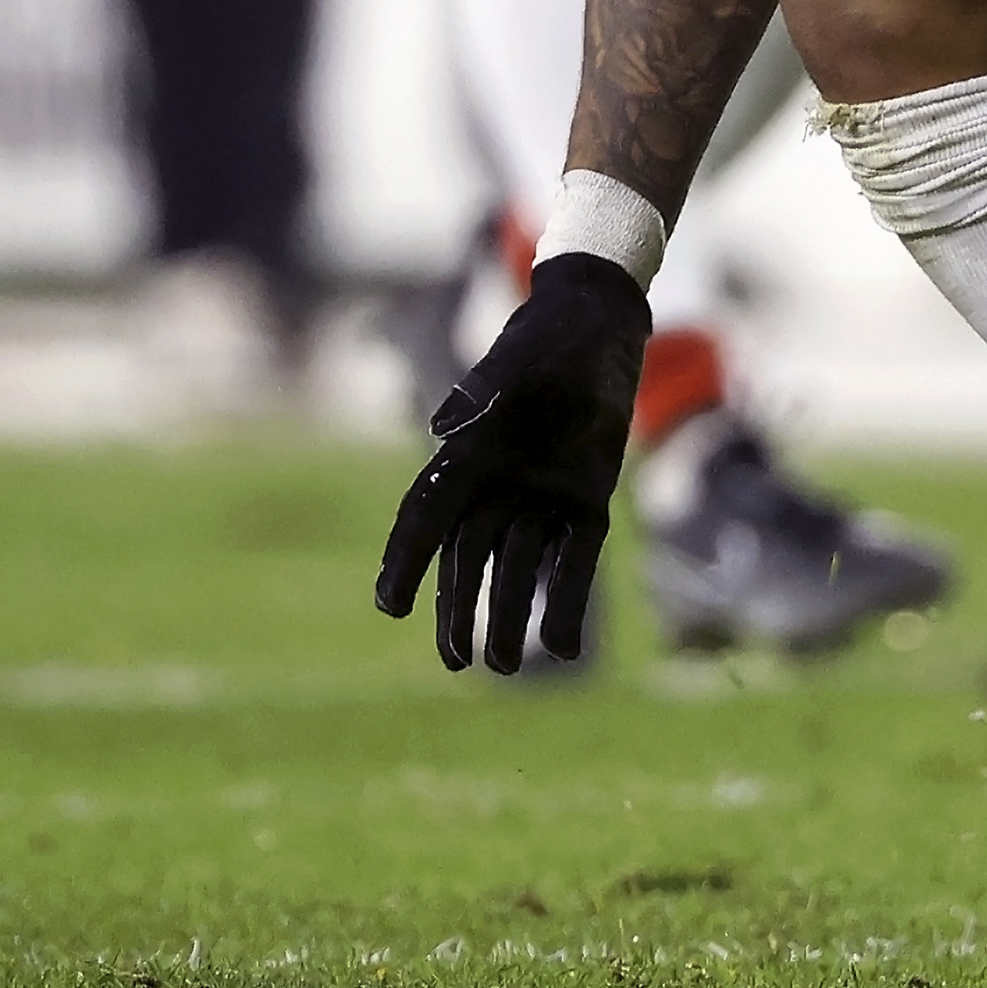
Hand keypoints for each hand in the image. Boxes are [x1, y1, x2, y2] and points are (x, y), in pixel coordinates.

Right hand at [374, 253, 649, 672]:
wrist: (598, 321)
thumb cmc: (548, 338)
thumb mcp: (517, 362)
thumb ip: (481, 396)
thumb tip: (442, 428)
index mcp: (468, 452)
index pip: (427, 515)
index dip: (406, 561)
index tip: (388, 606)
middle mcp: (499, 481)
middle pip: (469, 556)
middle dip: (459, 609)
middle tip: (457, 661)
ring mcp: (542, 492)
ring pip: (518, 566)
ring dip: (510, 614)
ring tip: (501, 666)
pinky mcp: (585, 497)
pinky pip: (575, 558)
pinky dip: (569, 600)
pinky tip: (564, 647)